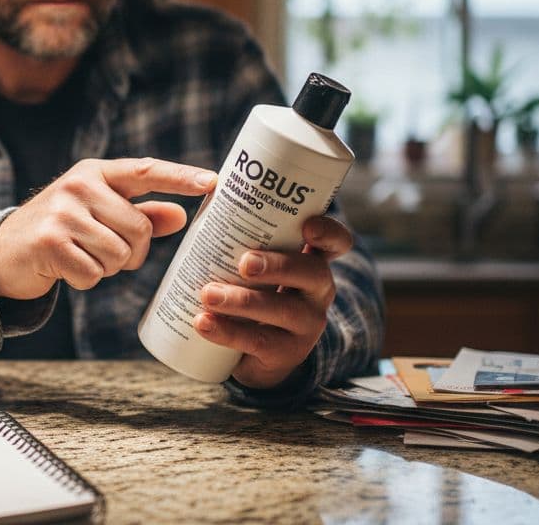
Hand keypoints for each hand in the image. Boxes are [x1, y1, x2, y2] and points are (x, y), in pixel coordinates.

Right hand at [0, 157, 216, 300]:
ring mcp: (62, 212)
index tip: (213, 181)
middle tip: (107, 253)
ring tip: (82, 257)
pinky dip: (86, 280)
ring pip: (119, 254)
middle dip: (131, 253)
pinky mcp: (49, 242)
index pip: (145, 171)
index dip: (180, 177)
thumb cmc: (60, 231)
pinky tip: (66, 268)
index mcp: (95, 172)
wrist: (1, 252)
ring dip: (107, 268)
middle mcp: (79, 186)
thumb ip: (141, 214)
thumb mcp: (98, 214)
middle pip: (139, 229)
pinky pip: (94, 273)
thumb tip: (182, 215)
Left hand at [193, 215, 353, 388]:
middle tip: (243, 262)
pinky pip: (259, 342)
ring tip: (207, 294)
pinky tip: (203, 323)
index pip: (335, 242)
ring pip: (281, 310)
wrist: (258, 351)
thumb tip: (209, 185)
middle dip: (277, 266)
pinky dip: (227, 332)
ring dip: (242, 301)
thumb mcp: (256, 262)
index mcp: (311, 260)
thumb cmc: (254, 290)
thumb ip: (242, 230)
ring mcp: (306, 324)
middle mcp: (317, 291)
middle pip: (311, 273)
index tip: (308, 225)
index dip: (329, 232)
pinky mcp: (285, 353)